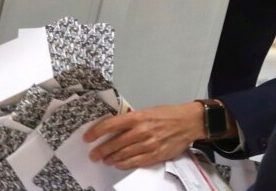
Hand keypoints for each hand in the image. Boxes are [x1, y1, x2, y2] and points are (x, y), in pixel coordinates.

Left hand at [83, 102, 204, 169]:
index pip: (111, 125)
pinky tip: (118, 164)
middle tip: (93, 154)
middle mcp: (141, 131)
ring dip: (111, 158)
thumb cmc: (167, 114)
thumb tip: (115, 126)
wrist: (188, 122)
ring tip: (104, 160)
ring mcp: (148, 144)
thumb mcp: (147, 111)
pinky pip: (136, 162)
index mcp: (138, 117)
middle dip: (101, 150)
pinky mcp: (156, 155)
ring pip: (124, 154)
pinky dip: (124, 164)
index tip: (87, 137)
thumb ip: (131, 119)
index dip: (96, 132)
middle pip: (115, 143)